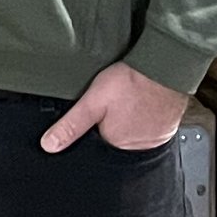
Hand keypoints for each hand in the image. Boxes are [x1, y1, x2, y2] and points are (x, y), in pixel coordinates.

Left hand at [40, 59, 186, 154]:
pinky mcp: (165, 129)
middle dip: (109, 124)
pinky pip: (149, 128)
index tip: (96, 111)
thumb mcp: (93, 101)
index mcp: (114, 144)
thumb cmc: (132, 82)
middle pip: (113, 138)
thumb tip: (49, 146)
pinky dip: (144, 118)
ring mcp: (152, 139)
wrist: (167, 69)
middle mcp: (134, 148)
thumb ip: (71, 125)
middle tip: (114, 103)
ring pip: (132, 133)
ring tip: (127, 102)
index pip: (94, 143)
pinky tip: (140, 103)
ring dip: (127, 121)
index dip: (92, 126)